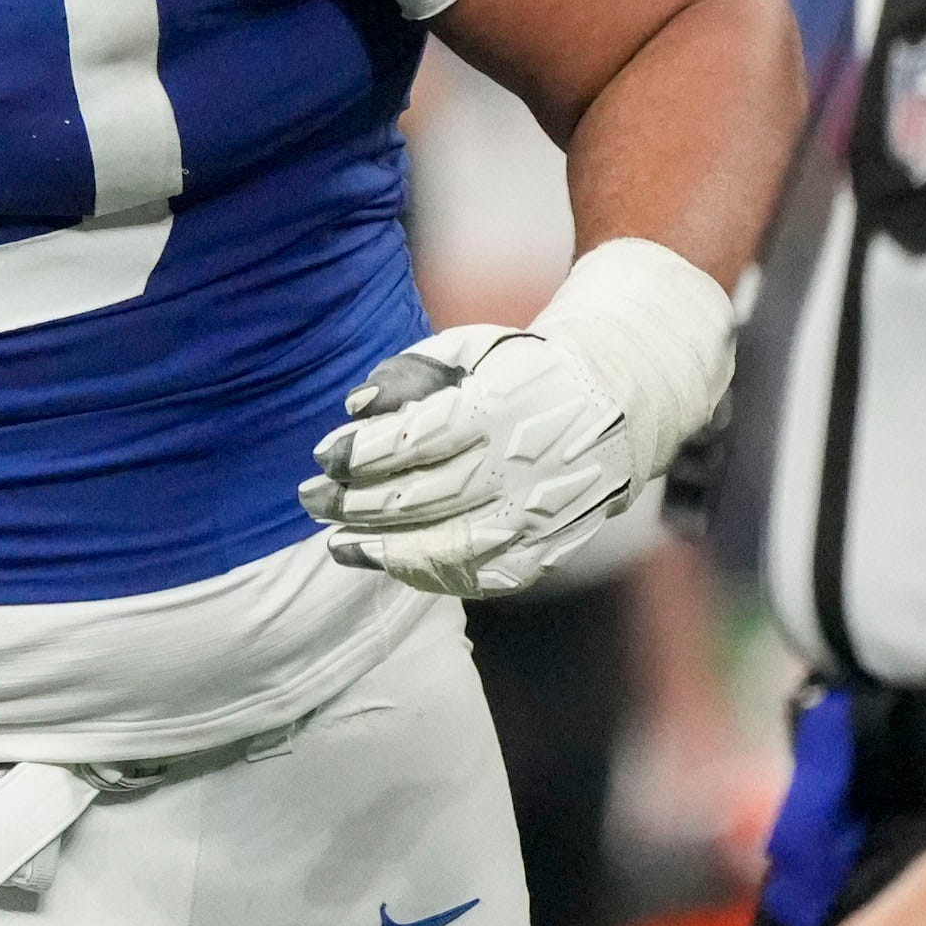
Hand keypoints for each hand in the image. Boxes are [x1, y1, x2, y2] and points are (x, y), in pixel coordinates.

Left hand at [304, 324, 641, 596]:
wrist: (615, 406)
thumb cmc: (520, 373)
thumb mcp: (469, 349)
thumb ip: (408, 372)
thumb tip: (355, 407)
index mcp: (500, 409)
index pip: (415, 439)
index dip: (361, 453)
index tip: (322, 455)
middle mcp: (521, 467)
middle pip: (421, 497)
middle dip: (354, 503)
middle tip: (310, 498)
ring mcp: (538, 514)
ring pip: (448, 547)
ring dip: (383, 550)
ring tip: (337, 543)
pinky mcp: (548, 548)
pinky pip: (482, 575)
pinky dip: (429, 575)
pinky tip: (388, 562)